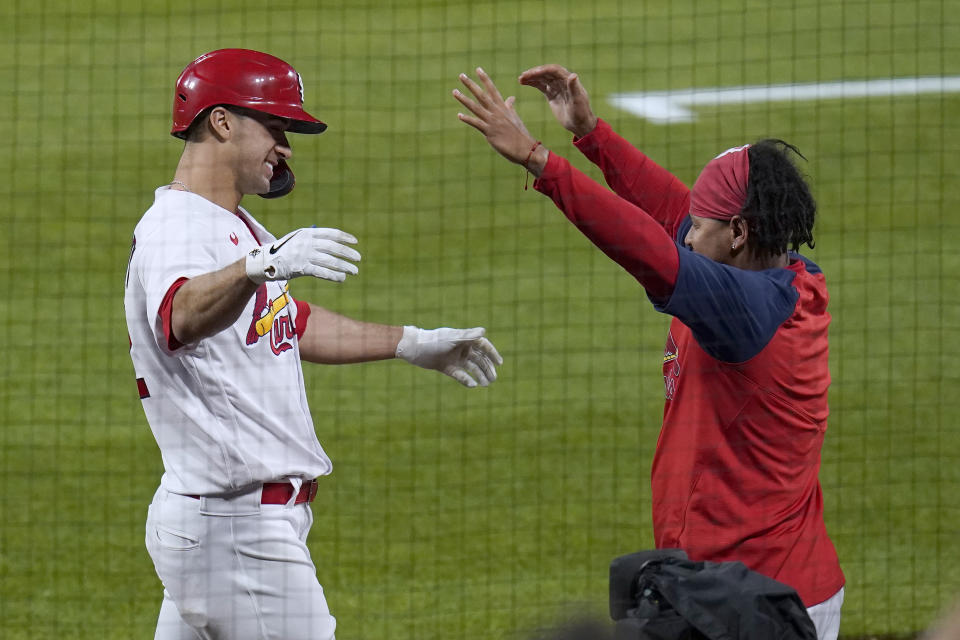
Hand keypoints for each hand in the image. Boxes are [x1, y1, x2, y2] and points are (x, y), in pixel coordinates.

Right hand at [246, 227, 360, 283]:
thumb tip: (335, 244)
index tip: (355, 242)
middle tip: (358, 259)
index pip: (331, 233)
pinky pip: (322, 272)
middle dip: (348, 254)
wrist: (264, 261)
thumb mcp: (298, 239)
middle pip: (333, 248)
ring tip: (353, 271)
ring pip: (330, 261)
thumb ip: (314, 239)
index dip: (345, 238)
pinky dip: (334, 275)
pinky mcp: (301, 268)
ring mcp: (304, 255)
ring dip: (344, 266)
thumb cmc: (284, 250)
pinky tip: (342, 278)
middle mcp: (307, 242)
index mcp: (307, 233)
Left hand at [396, 326, 503, 387]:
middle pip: (479, 359)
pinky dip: (466, 380)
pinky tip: (472, 385)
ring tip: (485, 384)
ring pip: (471, 368)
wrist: (414, 348)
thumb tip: (484, 331)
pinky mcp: (446, 367)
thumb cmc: (434, 340)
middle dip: (487, 368)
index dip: (492, 354)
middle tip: (494, 379)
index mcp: (464, 339)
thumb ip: (468, 335)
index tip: (500, 363)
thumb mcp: (452, 338)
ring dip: (479, 375)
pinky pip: (459, 375)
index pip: (483, 346)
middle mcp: (461, 349)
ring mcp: (454, 358)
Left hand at [454, 68, 547, 174]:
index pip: (493, 90)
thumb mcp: (515, 117)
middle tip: (461, 76)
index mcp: (503, 107)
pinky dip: (467, 119)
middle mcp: (497, 112)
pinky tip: (459, 115)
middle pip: (482, 95)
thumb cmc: (520, 134)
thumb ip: (510, 106)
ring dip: (464, 99)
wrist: (525, 148)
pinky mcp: (490, 132)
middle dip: (471, 85)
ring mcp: (493, 121)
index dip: (485, 79)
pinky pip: (476, 123)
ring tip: (454, 92)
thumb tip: (511, 98)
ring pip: (476, 107)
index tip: (478, 69)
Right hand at [518, 64, 596, 137]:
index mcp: (569, 80)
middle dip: (535, 73)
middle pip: (546, 72)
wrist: (580, 124)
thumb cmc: (581, 113)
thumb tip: (573, 75)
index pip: (554, 70)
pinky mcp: (552, 94)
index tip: (532, 73)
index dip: (543, 70)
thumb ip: (574, 88)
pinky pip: (541, 86)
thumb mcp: (578, 101)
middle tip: (523, 75)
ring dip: (532, 77)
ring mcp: (556, 87)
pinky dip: (532, 83)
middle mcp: (562, 81)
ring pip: (542, 78)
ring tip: (520, 79)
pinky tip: (523, 82)